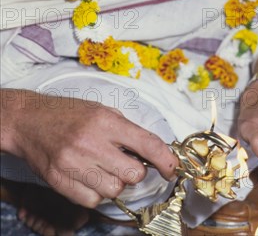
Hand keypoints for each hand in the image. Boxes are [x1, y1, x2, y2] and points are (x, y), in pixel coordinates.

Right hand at [3, 90, 177, 207]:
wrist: (30, 120)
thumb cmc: (69, 114)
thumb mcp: (101, 110)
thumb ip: (126, 130)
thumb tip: (153, 151)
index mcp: (105, 120)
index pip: (147, 143)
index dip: (166, 159)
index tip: (172, 168)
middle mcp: (91, 142)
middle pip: (133, 174)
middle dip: (136, 172)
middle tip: (125, 163)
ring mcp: (74, 163)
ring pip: (114, 191)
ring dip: (115, 184)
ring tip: (103, 168)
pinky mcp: (60, 181)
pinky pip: (92, 201)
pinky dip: (96, 194)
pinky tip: (89, 177)